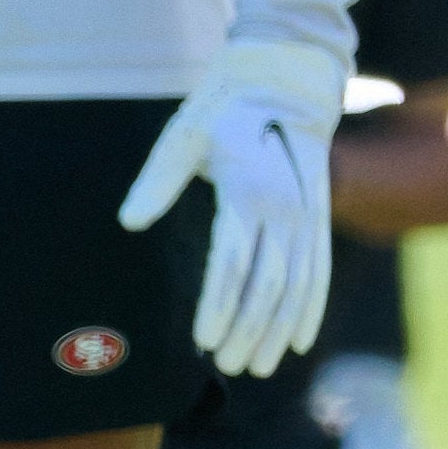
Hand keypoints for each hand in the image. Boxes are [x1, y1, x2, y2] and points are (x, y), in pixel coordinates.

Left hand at [117, 40, 344, 379]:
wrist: (286, 83)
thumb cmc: (223, 110)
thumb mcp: (183, 134)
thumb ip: (157, 180)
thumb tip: (129, 221)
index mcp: (249, 190)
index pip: (235, 262)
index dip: (219, 305)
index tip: (202, 340)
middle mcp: (287, 209)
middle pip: (269, 285)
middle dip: (248, 329)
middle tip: (227, 366)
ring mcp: (308, 217)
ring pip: (297, 286)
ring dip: (278, 330)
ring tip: (258, 365)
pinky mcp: (318, 221)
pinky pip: (317, 273)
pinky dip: (310, 311)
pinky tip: (298, 342)